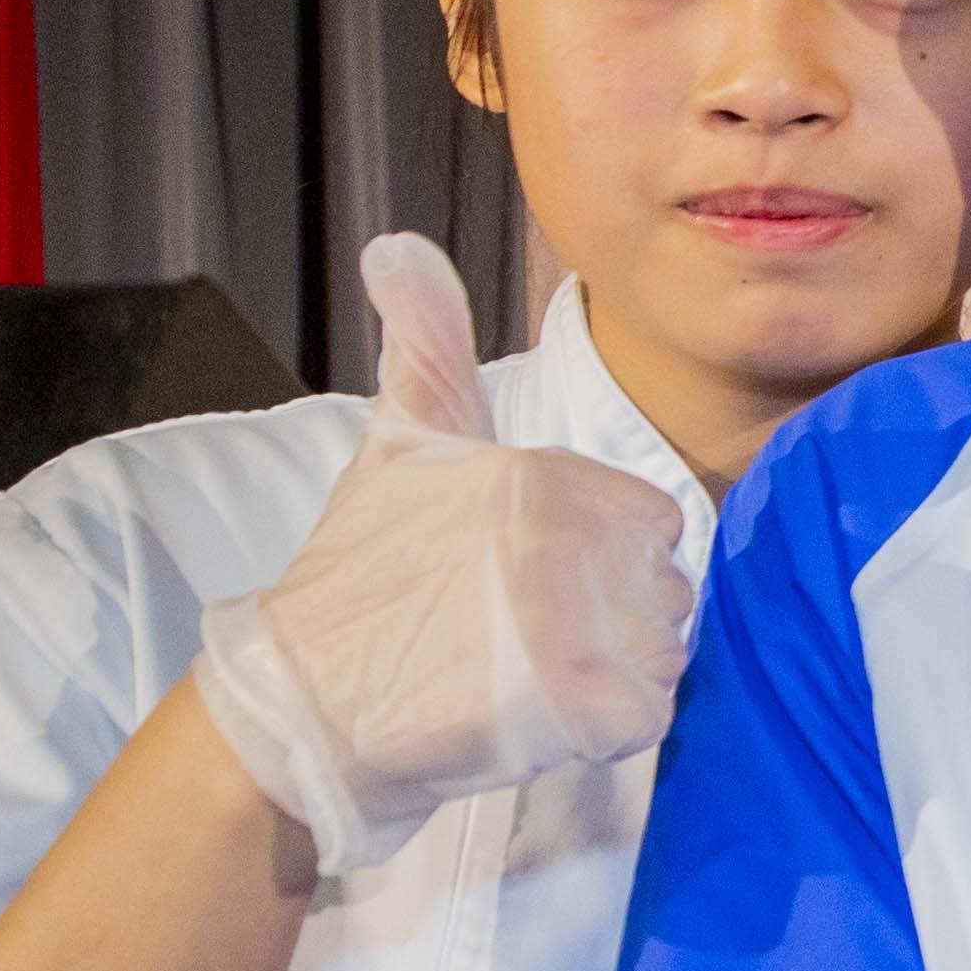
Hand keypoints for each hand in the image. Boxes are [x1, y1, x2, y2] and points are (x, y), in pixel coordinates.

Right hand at [191, 236, 690, 874]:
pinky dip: (615, 722)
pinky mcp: (579, 713)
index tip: (544, 578)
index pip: (649, 519)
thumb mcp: (397, 444)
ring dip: (619, 669)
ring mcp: (575, 632)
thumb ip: (423, 346)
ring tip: (536, 674)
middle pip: (663, 585)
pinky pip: (652, 711)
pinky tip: (548, 715)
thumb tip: (398, 248)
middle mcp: (567, 545)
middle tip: (534, 636)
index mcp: (543, 478)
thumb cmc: (358, 575)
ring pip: (665, 648)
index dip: (609, 555)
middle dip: (617, 615)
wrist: (306, 703)